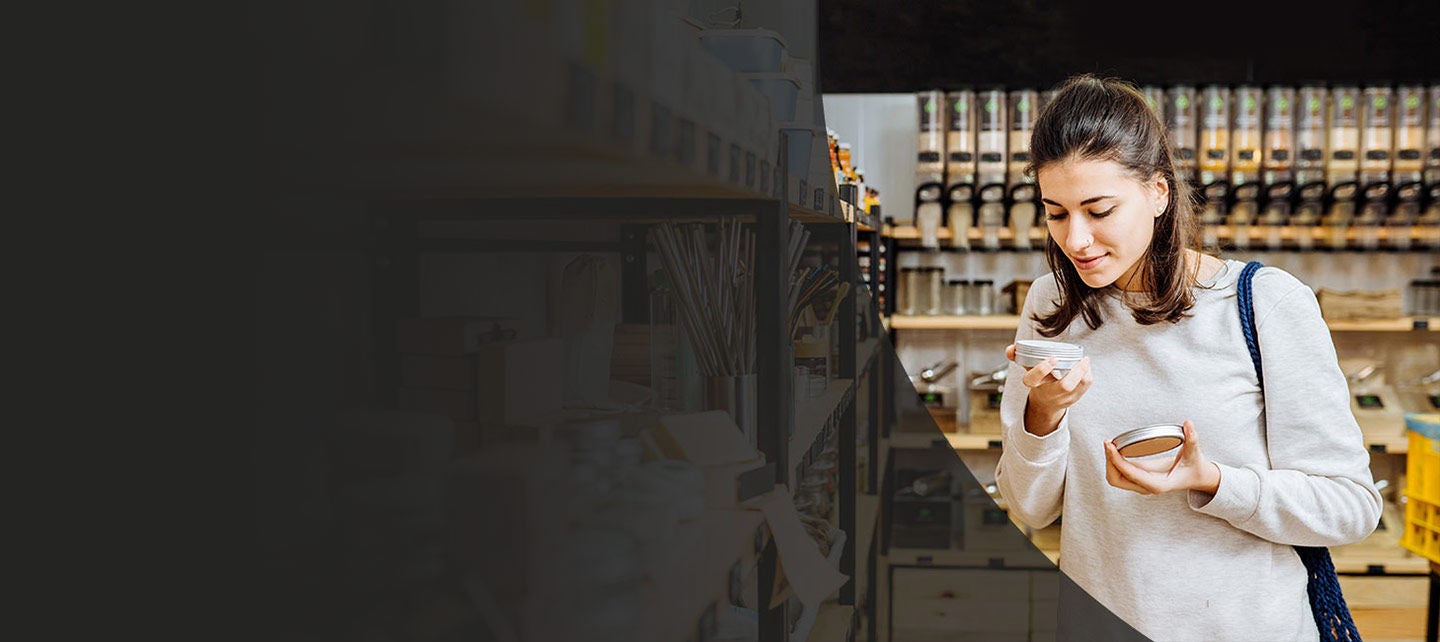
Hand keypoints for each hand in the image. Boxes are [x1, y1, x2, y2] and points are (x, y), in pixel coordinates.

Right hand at [1005, 344, 1091, 435]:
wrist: (1046, 404)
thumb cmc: (1039, 383)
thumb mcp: (1028, 370)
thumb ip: (1018, 357)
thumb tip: (1011, 348)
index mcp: (1034, 385)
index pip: (1034, 379)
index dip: (1042, 368)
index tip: (1052, 358)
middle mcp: (1050, 393)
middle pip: (1064, 386)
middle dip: (1074, 372)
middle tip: (1079, 358)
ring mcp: (1064, 398)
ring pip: (1078, 386)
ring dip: (1084, 371)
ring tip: (1084, 359)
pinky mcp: (1075, 397)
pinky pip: (1085, 385)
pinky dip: (1087, 373)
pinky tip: (1086, 365)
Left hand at [1103, 421, 1221, 495]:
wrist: (1196, 477)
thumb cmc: (1194, 467)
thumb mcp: (1195, 453)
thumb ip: (1192, 439)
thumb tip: (1188, 424)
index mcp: (1158, 485)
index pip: (1131, 475)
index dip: (1117, 461)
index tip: (1110, 446)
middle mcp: (1147, 487)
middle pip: (1117, 480)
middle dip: (1109, 462)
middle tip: (1108, 443)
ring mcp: (1141, 484)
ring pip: (1115, 478)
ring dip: (1109, 462)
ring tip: (1109, 444)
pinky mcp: (1139, 478)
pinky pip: (1120, 473)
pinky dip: (1114, 461)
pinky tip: (1114, 448)